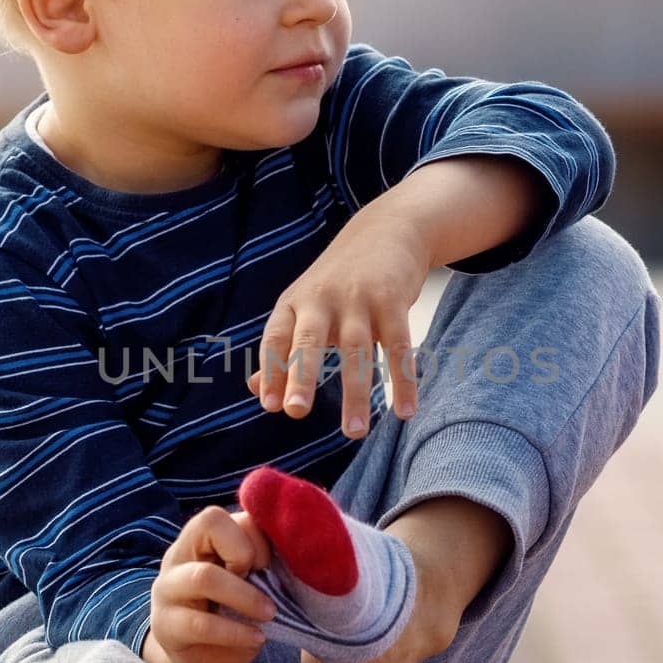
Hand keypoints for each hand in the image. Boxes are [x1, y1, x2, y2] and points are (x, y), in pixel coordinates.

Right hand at [141, 507, 275, 662]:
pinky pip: (202, 625)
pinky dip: (237, 632)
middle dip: (245, 552)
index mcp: (198, 540)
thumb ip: (260, 557)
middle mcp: (177, 558)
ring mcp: (166, 592)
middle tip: (264, 581)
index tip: (268, 564)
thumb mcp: (251, 580)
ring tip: (269, 613)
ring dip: (245, 596)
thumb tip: (292, 543)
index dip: (252, 534)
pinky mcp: (166, 628)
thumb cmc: (235, 613)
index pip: (219, 514)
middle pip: (206, 524)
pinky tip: (256, 638)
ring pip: (204, 576)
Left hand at [247, 201, 430, 437]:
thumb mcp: (303, 307)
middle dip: (302, 375)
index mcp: (294, 303)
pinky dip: (403, 380)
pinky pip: (398, 346)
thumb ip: (282, 350)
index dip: (272, 371)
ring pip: (356, 350)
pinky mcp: (393, 300)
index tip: (270, 406)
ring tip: (354, 432)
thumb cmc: (338, 281)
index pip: (276, 339)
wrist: (385, 230)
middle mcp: (322, 300)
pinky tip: (405, 411)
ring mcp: (359, 299)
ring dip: (357, 393)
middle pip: (310, 340)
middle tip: (296, 411)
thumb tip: (257, 391)